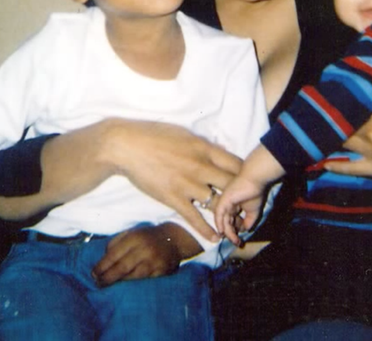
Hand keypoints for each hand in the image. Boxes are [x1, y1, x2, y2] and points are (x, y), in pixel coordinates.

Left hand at [91, 223, 200, 286]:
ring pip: (133, 277)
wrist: (174, 239)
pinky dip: (134, 285)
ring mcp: (154, 262)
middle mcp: (145, 249)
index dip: (101, 266)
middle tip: (98, 283)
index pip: (114, 254)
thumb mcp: (131, 232)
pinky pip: (145, 282)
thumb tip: (103, 258)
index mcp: (135, 238)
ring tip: (109, 286)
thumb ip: (116, 242)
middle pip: (122, 268)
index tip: (93, 273)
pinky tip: (126, 287)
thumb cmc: (147, 236)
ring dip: (119, 283)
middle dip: (107, 278)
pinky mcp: (162, 272)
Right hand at [104, 120, 242, 240]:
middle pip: (232, 184)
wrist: (126, 146)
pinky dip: (206, 229)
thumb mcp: (184, 134)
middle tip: (243, 205)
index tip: (245, 183)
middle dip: (240, 196)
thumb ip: (202, 146)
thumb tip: (218, 152)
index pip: (235, 163)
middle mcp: (200, 166)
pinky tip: (215, 237)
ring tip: (232, 224)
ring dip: (225, 214)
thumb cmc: (153, 135)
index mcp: (204, 148)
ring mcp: (187, 184)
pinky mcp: (173, 198)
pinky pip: (195, 217)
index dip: (244, 175)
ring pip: (217, 203)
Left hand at [214, 176, 264, 245]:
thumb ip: (249, 221)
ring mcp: (224, 202)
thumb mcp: (254, 211)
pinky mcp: (223, 200)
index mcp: (234, 206)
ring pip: (223, 220)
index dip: (235, 231)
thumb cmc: (255, 192)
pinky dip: (219, 223)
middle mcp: (227, 205)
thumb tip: (246, 230)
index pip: (232, 221)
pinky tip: (222, 232)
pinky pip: (219, 214)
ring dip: (227, 232)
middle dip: (231, 234)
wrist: (256, 180)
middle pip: (226, 222)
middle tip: (237, 243)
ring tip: (233, 240)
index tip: (240, 240)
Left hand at [326, 31, 371, 176]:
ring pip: (345, 147)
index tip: (320, 96)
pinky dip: (340, 167)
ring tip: (316, 133)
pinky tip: (326, 164)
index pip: (345, 107)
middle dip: (330, 121)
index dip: (331, 103)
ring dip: (333, 140)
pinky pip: (356, 169)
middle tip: (316, 114)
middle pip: (341, 128)